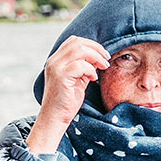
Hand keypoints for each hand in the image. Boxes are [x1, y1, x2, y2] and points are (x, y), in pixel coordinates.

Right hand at [28, 35, 109, 153]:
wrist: (54, 119)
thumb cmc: (66, 102)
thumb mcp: (77, 81)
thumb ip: (84, 68)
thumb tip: (98, 59)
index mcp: (56, 60)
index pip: (74, 41)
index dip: (91, 45)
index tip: (103, 55)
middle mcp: (54, 61)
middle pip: (77, 42)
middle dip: (96, 48)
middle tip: (106, 60)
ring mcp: (56, 68)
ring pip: (79, 49)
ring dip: (95, 57)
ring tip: (103, 67)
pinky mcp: (61, 77)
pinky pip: (80, 65)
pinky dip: (90, 69)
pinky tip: (92, 79)